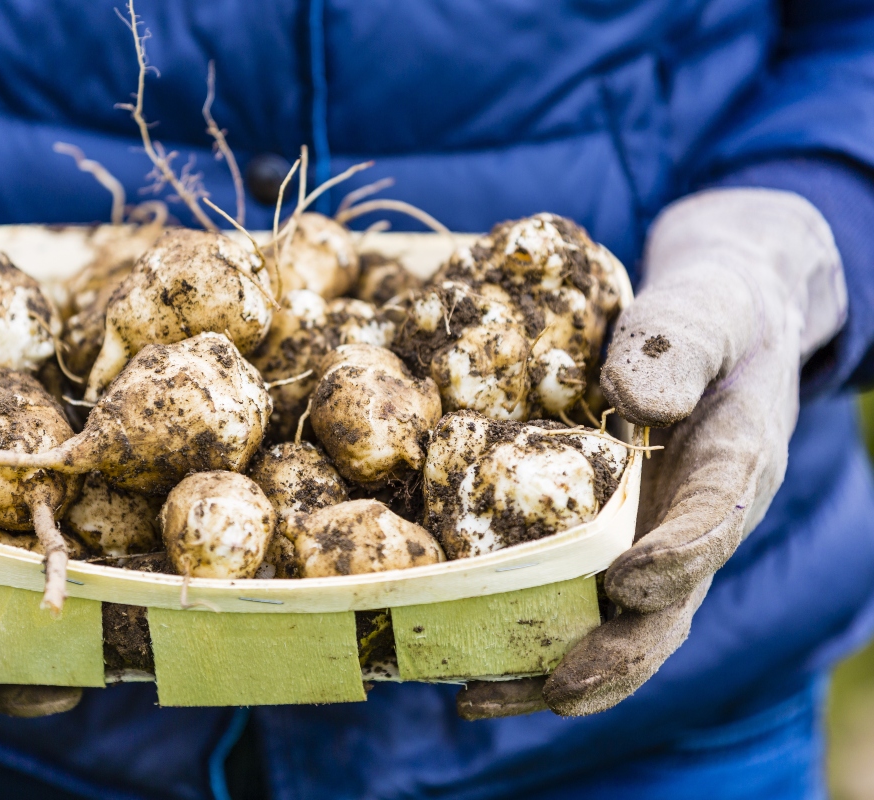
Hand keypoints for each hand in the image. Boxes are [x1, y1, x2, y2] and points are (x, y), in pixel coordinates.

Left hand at [458, 188, 846, 717]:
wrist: (712, 326)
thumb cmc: (709, 313)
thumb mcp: (704, 307)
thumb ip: (678, 341)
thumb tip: (634, 398)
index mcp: (734, 465)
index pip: (714, 523)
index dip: (677, 560)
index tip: (629, 581)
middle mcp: (694, 522)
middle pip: (667, 610)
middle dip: (615, 653)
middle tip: (559, 682)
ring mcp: (650, 542)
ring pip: (617, 628)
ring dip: (558, 673)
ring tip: (482, 698)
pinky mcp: (606, 545)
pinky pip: (574, 604)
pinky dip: (527, 643)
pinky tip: (462, 667)